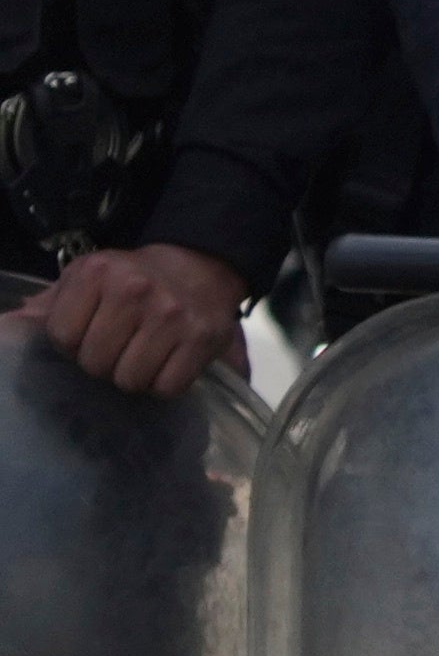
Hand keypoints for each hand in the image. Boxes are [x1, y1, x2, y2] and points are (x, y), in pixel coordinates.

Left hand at [11, 243, 246, 397]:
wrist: (201, 268)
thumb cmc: (133, 280)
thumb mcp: (86, 280)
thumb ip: (49, 305)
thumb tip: (11, 325)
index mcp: (98, 272)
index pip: (62, 337)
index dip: (74, 344)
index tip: (92, 333)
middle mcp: (134, 290)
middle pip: (95, 363)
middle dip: (105, 362)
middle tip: (121, 346)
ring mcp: (171, 315)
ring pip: (130, 380)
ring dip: (134, 376)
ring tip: (145, 355)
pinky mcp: (202, 338)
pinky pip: (167, 387)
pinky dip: (165, 384)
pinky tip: (168, 362)